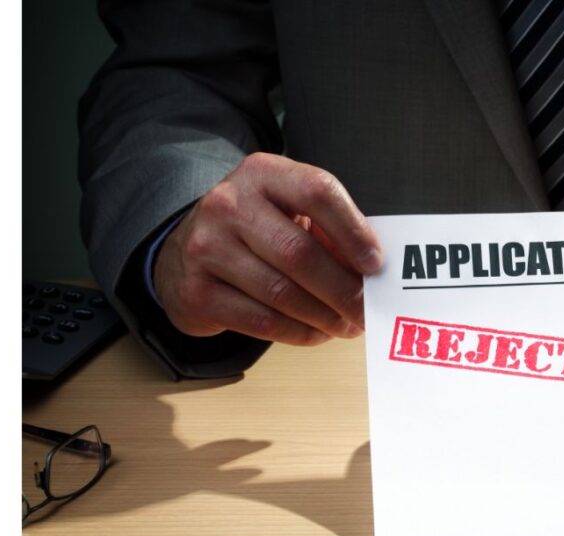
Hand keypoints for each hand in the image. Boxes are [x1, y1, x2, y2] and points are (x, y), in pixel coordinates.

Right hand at [154, 153, 383, 344]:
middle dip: (344, 290)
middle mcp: (229, 204)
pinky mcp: (198, 292)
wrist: (186, 252)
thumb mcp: (289, 212)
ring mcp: (207, 248)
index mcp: (262, 173)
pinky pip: (262, 322)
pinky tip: (318, 333)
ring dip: (325, 317)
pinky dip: (300, 333)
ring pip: (282, 293)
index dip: (353, 231)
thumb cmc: (257, 230)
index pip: (317, 192)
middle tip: (368, 311)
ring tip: (347, 325)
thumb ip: (330, 232)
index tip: (376, 265)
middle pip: (300, 253)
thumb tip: (372, 274)